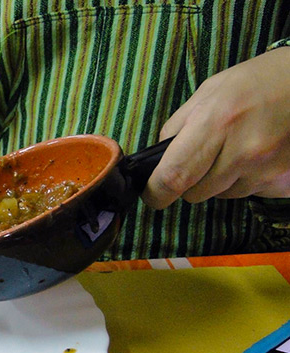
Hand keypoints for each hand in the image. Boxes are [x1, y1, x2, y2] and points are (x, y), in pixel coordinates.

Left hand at [143, 47, 289, 208]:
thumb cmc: (258, 82)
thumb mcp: (210, 92)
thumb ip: (178, 127)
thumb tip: (158, 161)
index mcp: (217, 123)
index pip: (173, 176)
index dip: (156, 192)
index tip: (152, 194)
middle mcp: (244, 151)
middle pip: (195, 193)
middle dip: (190, 181)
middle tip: (204, 157)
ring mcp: (268, 170)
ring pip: (223, 195)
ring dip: (222, 180)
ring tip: (239, 147)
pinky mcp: (286, 182)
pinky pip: (252, 194)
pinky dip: (249, 180)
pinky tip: (260, 154)